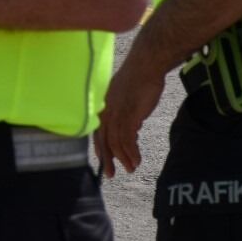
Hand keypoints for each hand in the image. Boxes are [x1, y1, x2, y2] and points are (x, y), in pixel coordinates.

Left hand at [95, 52, 166, 177]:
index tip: (104, 162)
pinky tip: (137, 159)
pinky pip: (127, 139)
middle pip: (102, 141)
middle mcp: (104, 112)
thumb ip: (123, 114)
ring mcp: (115, 114)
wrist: (145, 66)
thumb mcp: (124, 99)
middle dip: (107, 159)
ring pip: (116, 143)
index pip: (96, 133)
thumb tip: (130, 130)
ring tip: (131, 168)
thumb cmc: (137, 80)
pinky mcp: (128, 115)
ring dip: (124, 158)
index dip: (100, 148)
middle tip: (111, 174)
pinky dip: (132, 152)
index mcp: (101, 108)